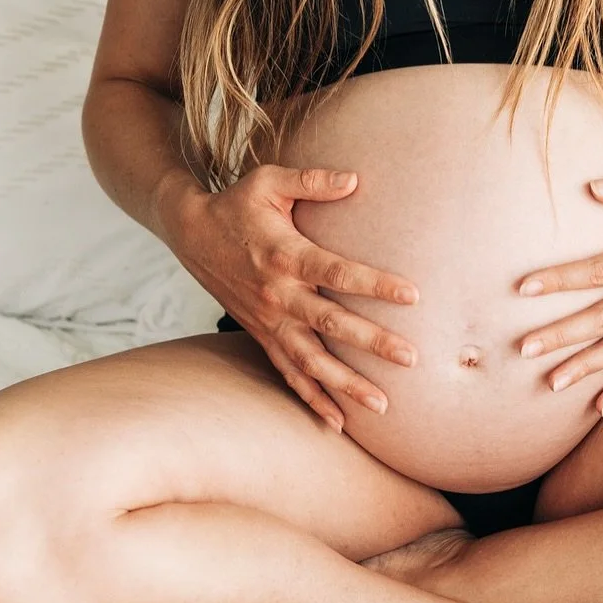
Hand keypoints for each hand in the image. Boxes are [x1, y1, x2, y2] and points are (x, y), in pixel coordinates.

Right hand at [174, 164, 420, 433]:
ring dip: (345, 385)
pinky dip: (311, 398)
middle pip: (330, 323)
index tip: (412, 295)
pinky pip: (287, 372)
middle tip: (411, 358)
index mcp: (285, 255)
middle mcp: (278, 294)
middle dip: (371, 343)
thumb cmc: (237, 203)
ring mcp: (268, 320)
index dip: (374, 284)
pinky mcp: (261, 334)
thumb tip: (355, 180)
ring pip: (310, 360)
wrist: (190, 233)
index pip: (337, 272)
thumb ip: (313, 180)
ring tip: (382, 404)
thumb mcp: (270, 181)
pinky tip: (337, 422)